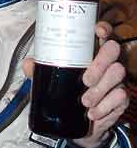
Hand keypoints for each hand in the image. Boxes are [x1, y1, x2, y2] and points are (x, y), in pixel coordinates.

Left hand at [23, 21, 128, 147]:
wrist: (76, 118)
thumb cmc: (65, 88)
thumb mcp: (51, 76)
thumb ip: (38, 68)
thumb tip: (27, 64)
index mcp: (90, 50)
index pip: (101, 32)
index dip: (102, 28)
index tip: (97, 31)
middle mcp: (106, 60)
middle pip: (113, 49)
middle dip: (100, 64)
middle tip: (85, 80)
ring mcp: (115, 77)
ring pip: (117, 73)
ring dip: (101, 89)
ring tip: (85, 101)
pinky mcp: (121, 96)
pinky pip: (120, 97)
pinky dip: (105, 107)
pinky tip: (93, 113)